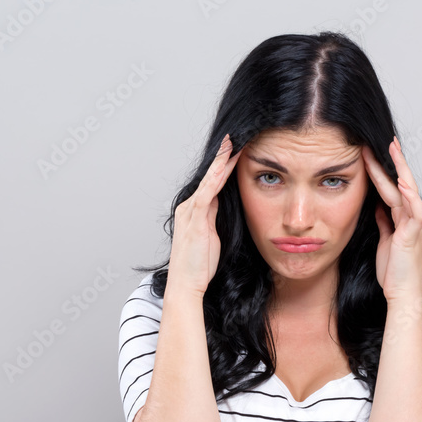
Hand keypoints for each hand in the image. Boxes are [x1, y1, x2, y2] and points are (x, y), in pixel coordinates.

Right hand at [167, 133, 242, 296]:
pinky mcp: (194, 218)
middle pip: (209, 177)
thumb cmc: (199, 267)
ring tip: (234, 142)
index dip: (222, 167)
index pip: (211, 184)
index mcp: (193, 212)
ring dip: (222, 160)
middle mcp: (189, 207)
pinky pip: (208, 191)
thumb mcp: (212, 238)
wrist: (185, 284)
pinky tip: (227, 163)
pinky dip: (218, 175)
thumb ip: (215, 220)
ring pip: (209, 179)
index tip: (235, 151)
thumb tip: (223, 206)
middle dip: (222, 157)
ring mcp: (190, 211)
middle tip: (235, 137)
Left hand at [361, 136, 421, 302]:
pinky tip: (402, 181)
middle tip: (385, 140)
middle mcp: (408, 217)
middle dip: (390, 162)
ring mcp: (412, 224)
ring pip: (406, 190)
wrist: (401, 292)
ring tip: (393, 150)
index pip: (389, 187)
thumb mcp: (384, 239)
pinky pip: (413, 210)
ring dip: (399, 170)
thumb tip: (378, 206)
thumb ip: (383, 221)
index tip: (371, 151)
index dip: (381, 169)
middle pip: (398, 183)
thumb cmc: (393, 270)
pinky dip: (409, 195)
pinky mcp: (413, 234)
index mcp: (399, 217)